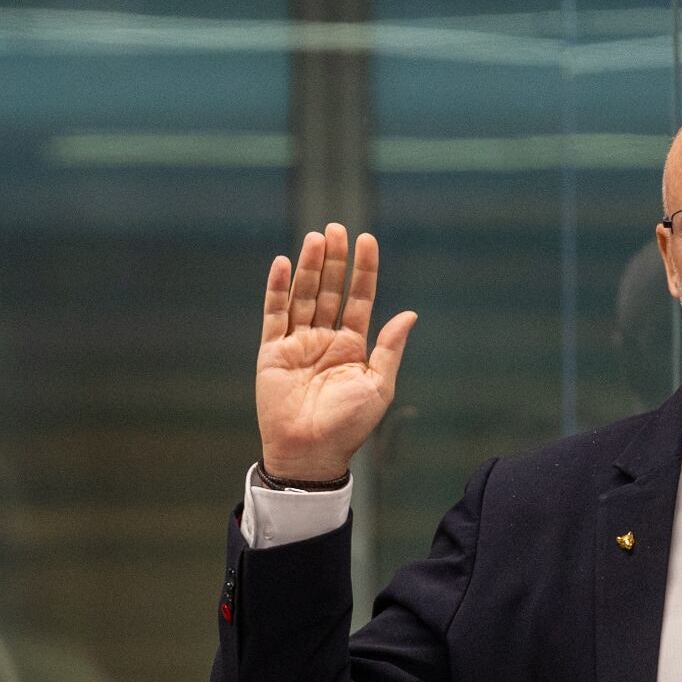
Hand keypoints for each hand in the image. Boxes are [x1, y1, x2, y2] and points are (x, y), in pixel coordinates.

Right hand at [255, 223, 416, 482]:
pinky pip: (274, 315)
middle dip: (334, 260)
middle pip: (329, 290)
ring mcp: (297, 344)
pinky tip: (284, 264)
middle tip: (337, 229)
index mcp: (352, 346)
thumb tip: (409, 314)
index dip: (363, 270)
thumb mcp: (378, 386)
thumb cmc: (347, 426)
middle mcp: (324, 340)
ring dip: (309, 267)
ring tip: (316, 238)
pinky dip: (278, 289)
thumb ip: (390, 348)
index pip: (359, 298)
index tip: (367, 241)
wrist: (310, 452)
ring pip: (304, 296)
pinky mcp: (272, 353)